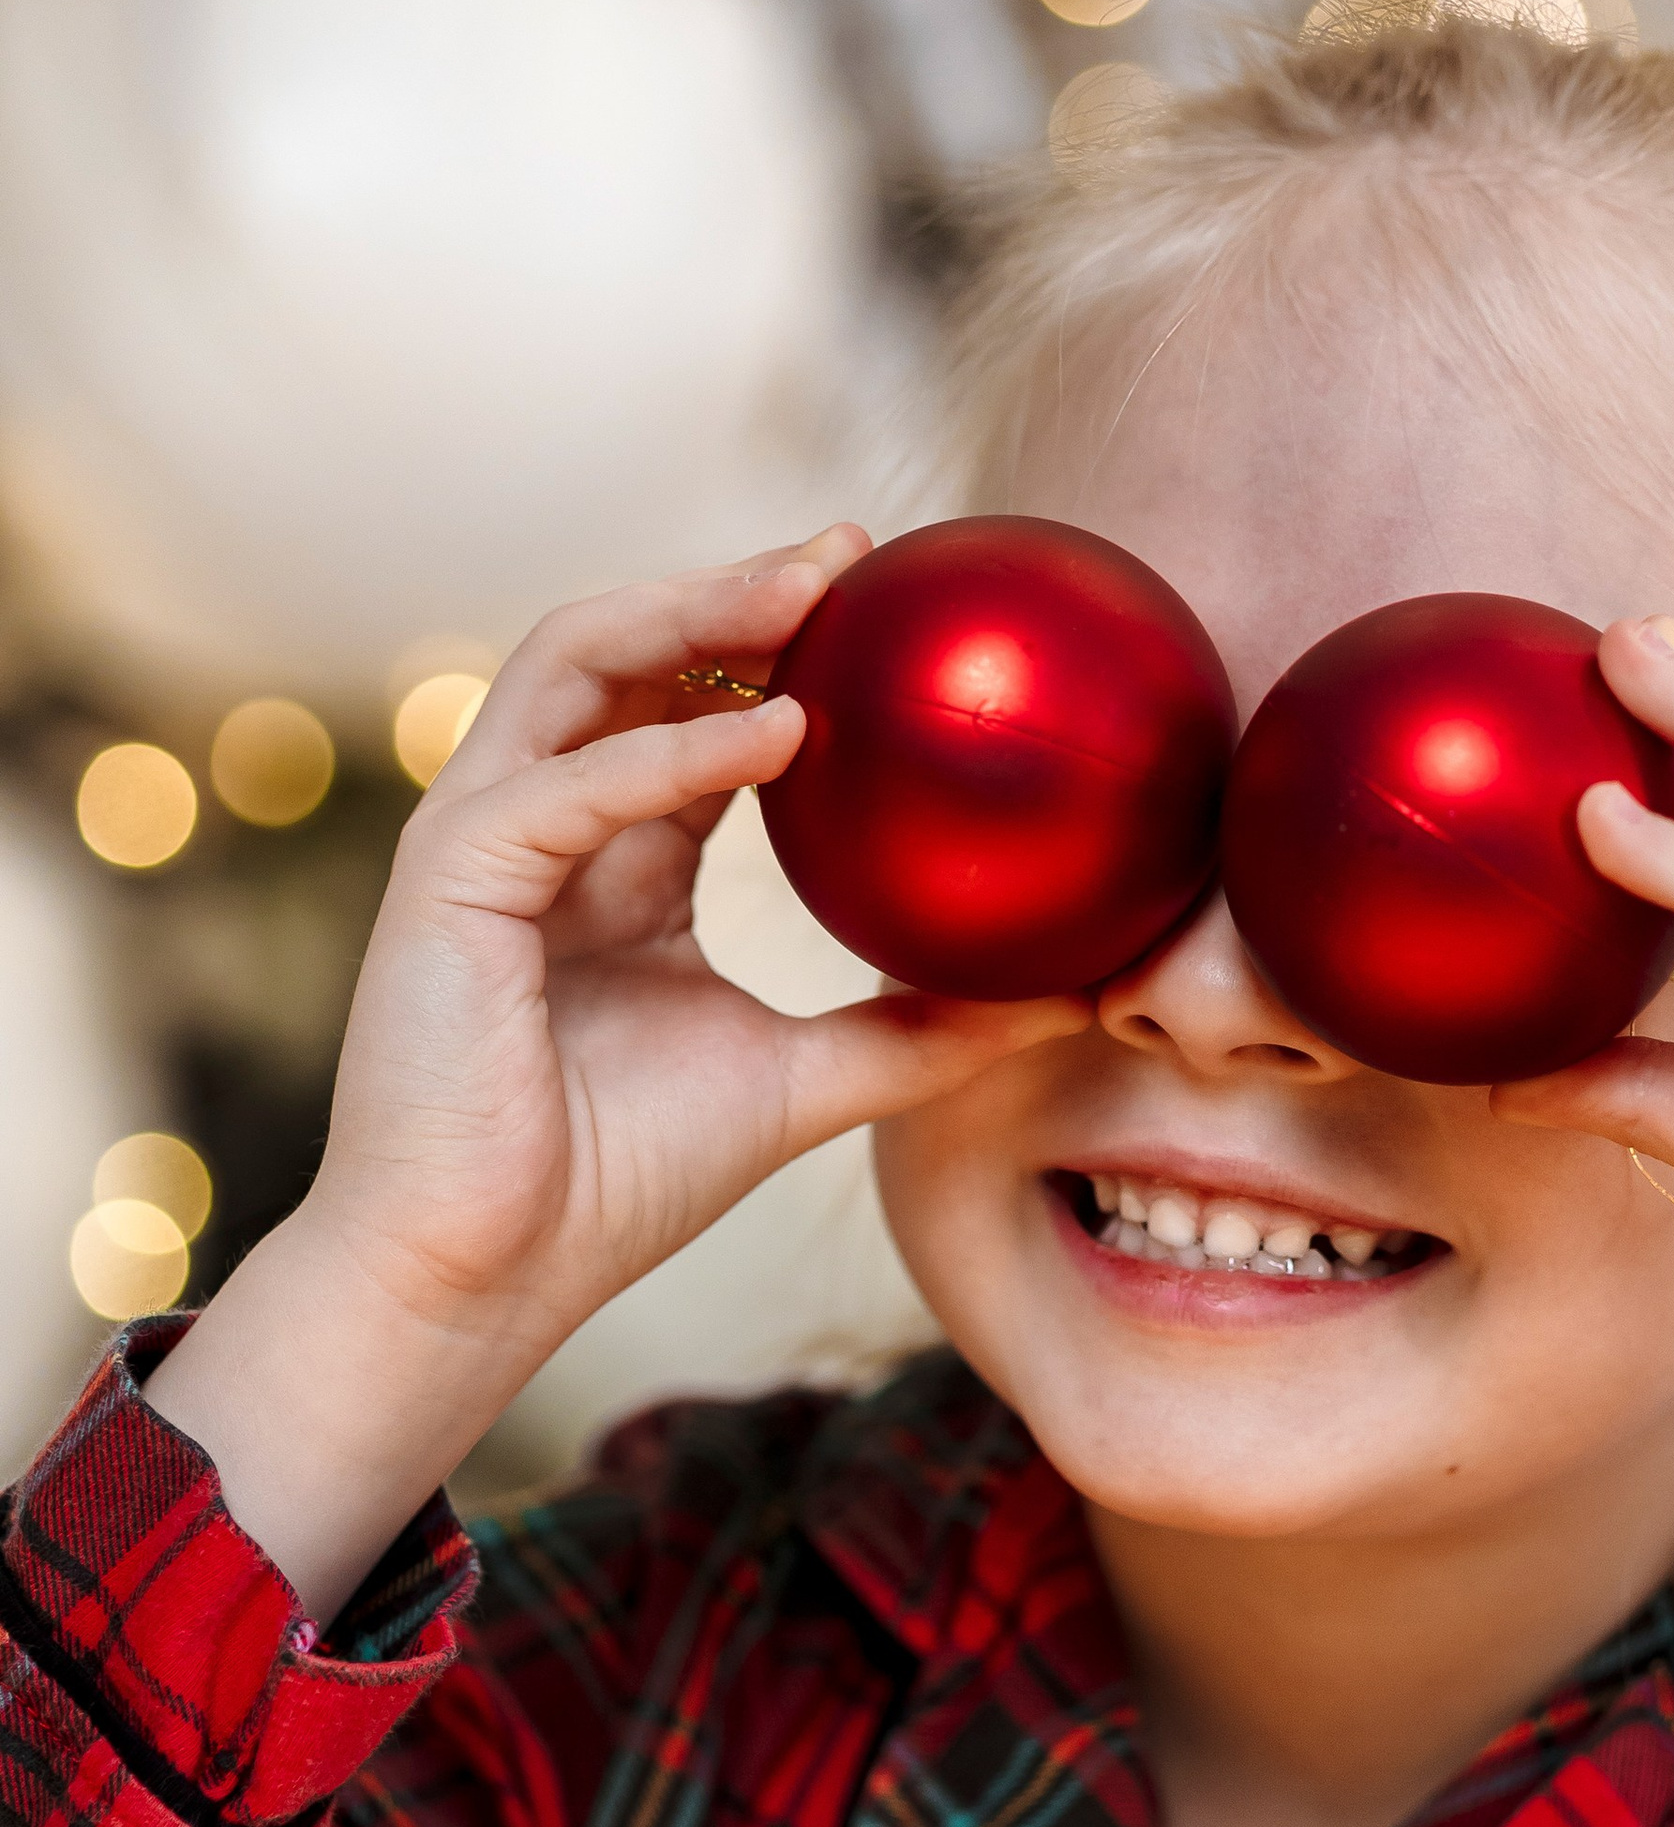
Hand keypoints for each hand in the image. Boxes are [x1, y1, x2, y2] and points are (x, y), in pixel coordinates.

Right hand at [149, 533, 1086, 1621]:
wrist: (485, 1277)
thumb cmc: (613, 1183)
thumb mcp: (808, 1081)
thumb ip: (924, 1027)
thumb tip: (1069, 995)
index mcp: (615, 862)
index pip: (691, 712)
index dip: (779, 646)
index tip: (889, 601)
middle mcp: (543, 828)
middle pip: (629, 654)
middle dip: (735, 590)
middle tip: (853, 549)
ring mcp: (484, 844)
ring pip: (575, 665)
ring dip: (691, 613)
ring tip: (808, 586)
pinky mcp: (451, 883)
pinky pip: (569, 784)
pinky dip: (675, 750)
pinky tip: (782, 730)